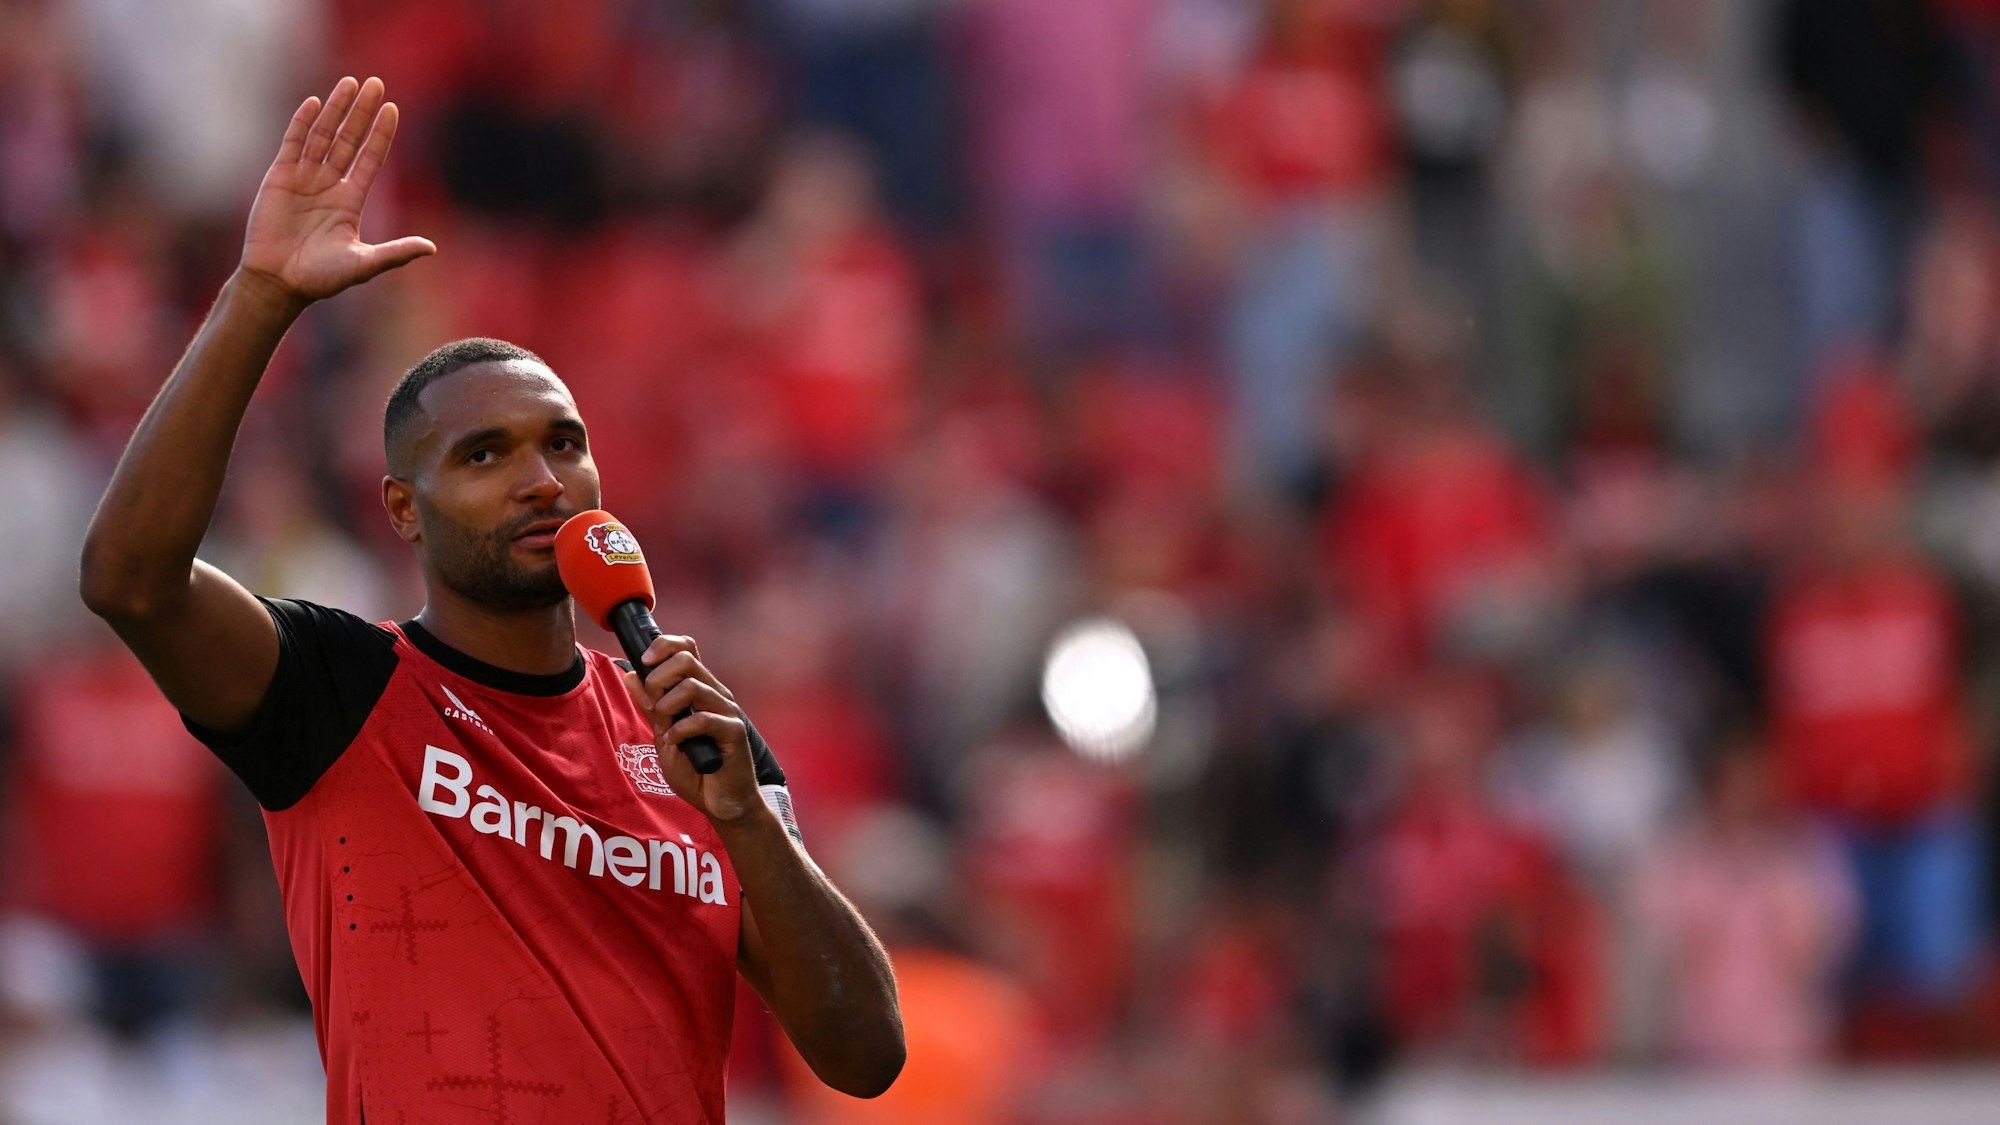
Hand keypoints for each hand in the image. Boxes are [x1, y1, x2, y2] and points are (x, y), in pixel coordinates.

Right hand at [239, 76, 435, 305]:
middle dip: (363, 112)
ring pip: (323, 135)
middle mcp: (329, 184)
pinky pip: (293, 143)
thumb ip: (396, 253)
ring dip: (337, 109)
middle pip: (350, 139)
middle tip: (377, 83)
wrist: (279, 282)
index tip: (393, 109)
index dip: (382, 134)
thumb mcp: (364, 264)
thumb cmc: (321, 278)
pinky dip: (303, 123)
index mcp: (350, 200)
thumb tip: (432, 248)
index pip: (370, 158)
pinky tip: (315, 102)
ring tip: (351, 83)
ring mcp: (304, 178)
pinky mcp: (279, 177)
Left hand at [620, 636, 761, 824]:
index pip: (686, 647)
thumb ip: (651, 707)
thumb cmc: (696, 771)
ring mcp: (727, 711)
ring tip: (666, 728)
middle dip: (657, 678)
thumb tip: (632, 675)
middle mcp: (715, 694)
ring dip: (667, 705)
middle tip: (654, 705)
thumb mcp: (664, 736)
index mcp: (700, 689)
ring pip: (692, 685)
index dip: (663, 646)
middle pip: (685, 658)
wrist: (722, 803)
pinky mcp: (734, 732)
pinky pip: (703, 718)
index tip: (644, 661)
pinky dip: (681, 730)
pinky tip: (677, 743)